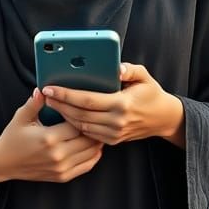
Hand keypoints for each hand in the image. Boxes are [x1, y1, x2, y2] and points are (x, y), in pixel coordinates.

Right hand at [0, 89, 103, 185]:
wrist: (4, 163)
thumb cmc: (12, 138)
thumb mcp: (21, 117)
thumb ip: (34, 103)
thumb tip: (43, 88)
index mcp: (49, 138)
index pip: (77, 125)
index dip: (84, 116)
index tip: (86, 110)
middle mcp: (58, 155)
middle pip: (88, 139)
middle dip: (93, 128)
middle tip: (98, 118)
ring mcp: (61, 168)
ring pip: (91, 153)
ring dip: (97, 141)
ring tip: (98, 130)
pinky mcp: (62, 176)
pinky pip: (86, 166)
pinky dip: (93, 156)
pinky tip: (94, 146)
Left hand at [41, 61, 184, 146]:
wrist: (163, 119)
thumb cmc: (151, 93)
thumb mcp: (144, 76)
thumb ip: (130, 69)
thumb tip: (116, 68)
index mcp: (122, 104)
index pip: (87, 100)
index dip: (66, 94)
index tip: (50, 88)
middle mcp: (116, 121)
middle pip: (80, 114)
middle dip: (60, 105)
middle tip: (46, 95)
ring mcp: (114, 134)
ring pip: (81, 126)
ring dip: (65, 115)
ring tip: (53, 104)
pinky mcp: (113, 140)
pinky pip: (88, 133)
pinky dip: (75, 125)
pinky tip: (66, 115)